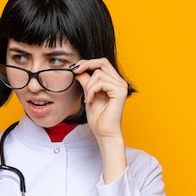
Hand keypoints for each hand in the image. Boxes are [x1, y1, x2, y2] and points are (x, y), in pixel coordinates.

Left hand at [71, 59, 128, 182]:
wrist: (104, 132)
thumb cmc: (98, 118)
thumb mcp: (88, 94)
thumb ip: (86, 82)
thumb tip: (78, 70)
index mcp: (113, 81)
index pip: (101, 64)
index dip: (87, 63)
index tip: (74, 68)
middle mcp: (119, 81)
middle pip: (102, 62)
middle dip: (86, 64)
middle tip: (75, 71)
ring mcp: (121, 86)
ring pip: (99, 73)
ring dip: (89, 86)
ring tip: (88, 99)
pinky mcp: (120, 91)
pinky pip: (101, 82)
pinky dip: (92, 91)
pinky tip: (90, 100)